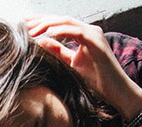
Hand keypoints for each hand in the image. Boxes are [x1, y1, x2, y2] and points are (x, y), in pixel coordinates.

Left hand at [25, 15, 141, 117]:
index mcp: (84, 35)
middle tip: (24, 23)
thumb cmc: (98, 81)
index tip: (26, 25)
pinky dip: (59, 31)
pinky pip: (75, 31)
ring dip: (47, 24)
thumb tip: (41, 41)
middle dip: (41, 20)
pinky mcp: (96, 41)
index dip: (43, 22)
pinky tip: (46, 34)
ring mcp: (94, 34)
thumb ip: (58, 52)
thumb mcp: (72, 64)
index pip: (60, 24)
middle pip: (61, 19)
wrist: (117, 92)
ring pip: (67, 21)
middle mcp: (89, 30)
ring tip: (32, 30)